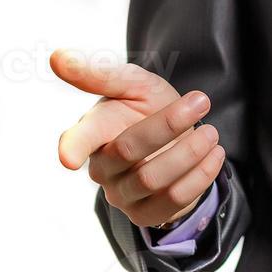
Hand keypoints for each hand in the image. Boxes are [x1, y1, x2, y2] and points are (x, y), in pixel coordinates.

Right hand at [51, 48, 224, 228]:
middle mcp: (101, 168)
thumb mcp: (133, 84)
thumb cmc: (146, 108)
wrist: (179, 139)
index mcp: (92, 133)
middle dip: (168, 125)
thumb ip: (101, 73)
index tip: (68, 156)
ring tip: (212, 131)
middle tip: (202, 101)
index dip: (73, 146)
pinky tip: (214, 154)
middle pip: (128, 151)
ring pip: (153, 179)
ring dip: (189, 152)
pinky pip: (174, 200)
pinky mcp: (146, 214)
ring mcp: (121, 195)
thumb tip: (57, 57)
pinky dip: (200, 175)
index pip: (77, 141)